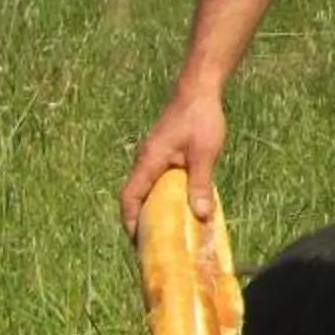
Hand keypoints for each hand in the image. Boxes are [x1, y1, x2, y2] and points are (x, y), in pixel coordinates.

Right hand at [119, 86, 228, 237]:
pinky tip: (180, 206)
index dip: (130, 222)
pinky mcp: (163, 153)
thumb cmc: (200, 119)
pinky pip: (158, 180)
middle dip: (140, 221)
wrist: (199, 90)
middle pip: (135, 197)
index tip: (138, 243)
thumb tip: (200, 216)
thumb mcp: (204, 154)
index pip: (130, 198)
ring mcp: (153, 156)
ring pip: (147, 189)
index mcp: (149, 162)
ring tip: (166, 232)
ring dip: (153, 209)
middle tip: (153, 244)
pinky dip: (163, 196)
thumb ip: (201, 184)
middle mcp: (145, 161)